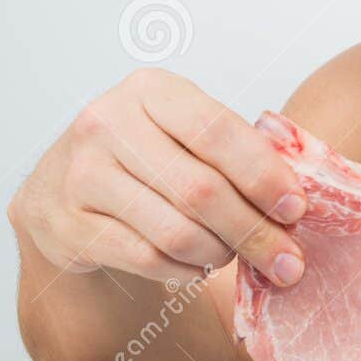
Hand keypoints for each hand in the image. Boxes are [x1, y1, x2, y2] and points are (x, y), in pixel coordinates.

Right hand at [9, 69, 306, 287]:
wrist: (62, 193)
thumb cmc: (148, 159)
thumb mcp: (185, 135)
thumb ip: (236, 152)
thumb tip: (298, 203)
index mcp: (149, 90)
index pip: (217, 131)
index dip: (264, 175)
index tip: (298, 209)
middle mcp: (106, 123)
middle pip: (200, 190)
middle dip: (255, 231)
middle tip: (289, 261)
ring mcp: (80, 175)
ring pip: (176, 231)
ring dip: (221, 252)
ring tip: (235, 255)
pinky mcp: (67, 225)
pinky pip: (147, 259)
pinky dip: (185, 270)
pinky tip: (198, 265)